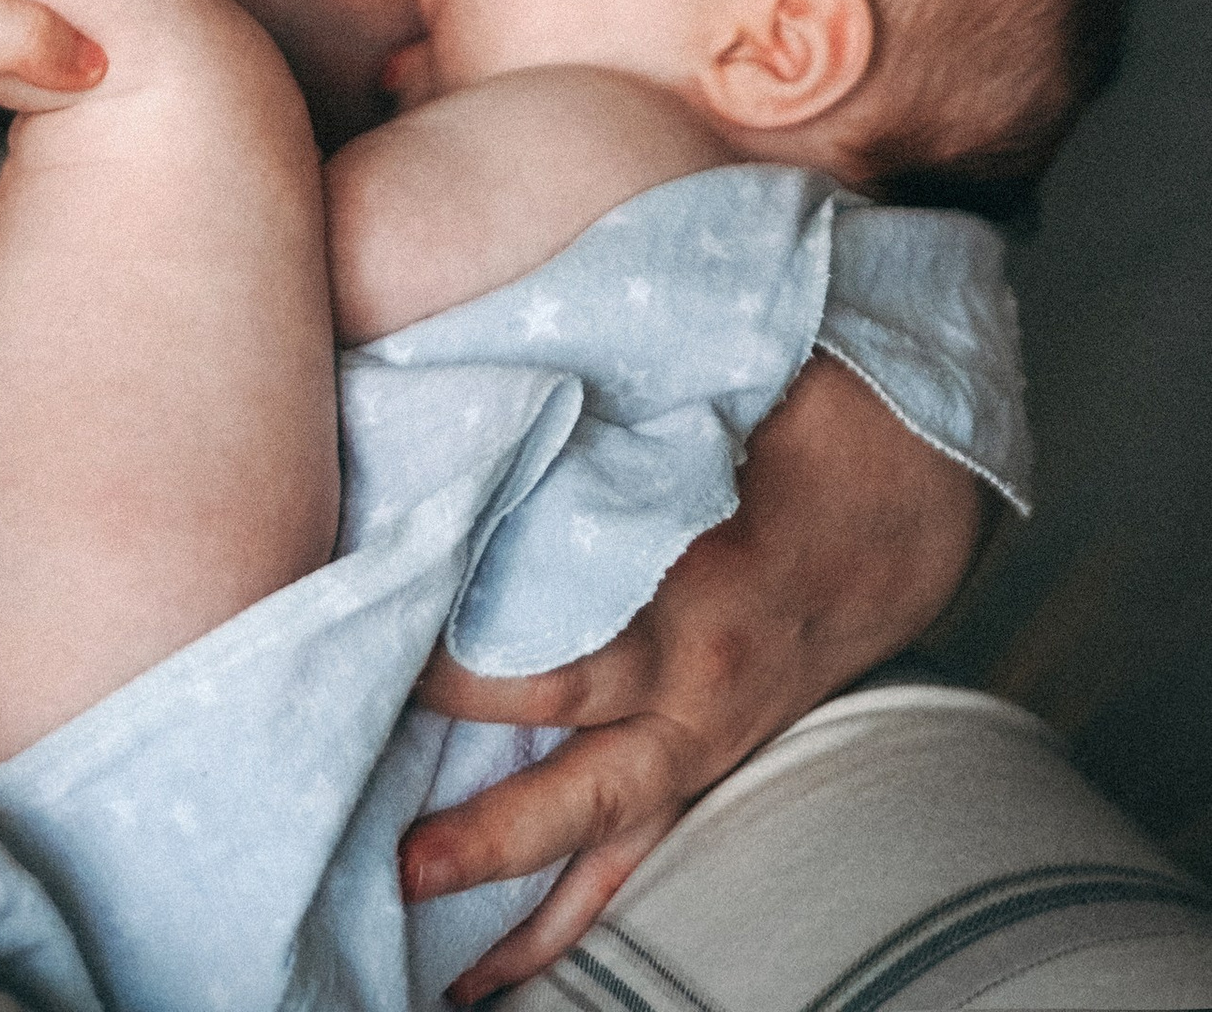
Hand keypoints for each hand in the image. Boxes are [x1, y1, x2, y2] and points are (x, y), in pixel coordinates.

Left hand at [400, 351, 985, 1001]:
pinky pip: (625, 863)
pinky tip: (486, 971)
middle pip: (559, 729)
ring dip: (501, 876)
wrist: (896, 494)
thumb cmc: (777, 412)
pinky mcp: (695, 767)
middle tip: (365, 801)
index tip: (364, 626)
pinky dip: (560, 920)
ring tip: (407, 927)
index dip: (460, 644)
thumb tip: (461, 315)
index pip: (560, 629)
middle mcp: (690, 672)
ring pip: (590, 828)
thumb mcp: (699, 371)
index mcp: (690, 577)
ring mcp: (695, 735)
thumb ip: (594, 363)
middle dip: (473, 776)